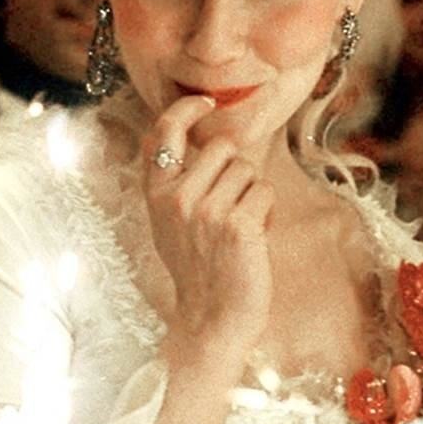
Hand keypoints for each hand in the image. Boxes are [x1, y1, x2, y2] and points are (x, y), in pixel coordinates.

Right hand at [143, 96, 274, 369]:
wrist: (212, 320)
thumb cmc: (198, 269)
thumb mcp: (168, 222)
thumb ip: (172, 181)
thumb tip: (175, 135)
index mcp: (155, 194)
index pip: (162, 132)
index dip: (185, 108)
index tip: (205, 102)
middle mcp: (176, 198)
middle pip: (222, 147)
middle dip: (235, 171)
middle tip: (230, 208)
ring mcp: (206, 211)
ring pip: (247, 169)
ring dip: (252, 195)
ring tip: (239, 229)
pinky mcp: (238, 225)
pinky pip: (264, 193)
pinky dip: (267, 213)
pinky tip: (253, 240)